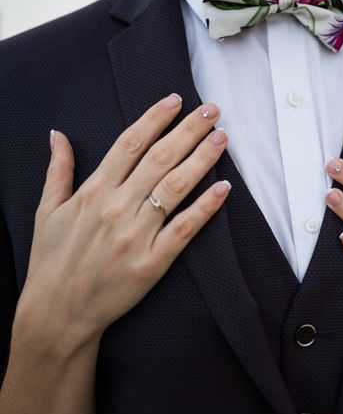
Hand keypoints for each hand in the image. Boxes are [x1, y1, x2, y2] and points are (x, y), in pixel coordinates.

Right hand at [16, 94, 229, 351]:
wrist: (57, 314)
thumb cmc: (52, 262)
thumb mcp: (46, 212)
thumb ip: (58, 171)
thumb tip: (57, 135)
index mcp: (93, 192)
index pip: (129, 144)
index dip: (155, 118)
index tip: (175, 99)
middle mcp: (116, 208)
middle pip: (159, 158)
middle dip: (188, 130)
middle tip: (212, 110)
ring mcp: (136, 235)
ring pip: (175, 187)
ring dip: (202, 159)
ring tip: (222, 137)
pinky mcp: (152, 262)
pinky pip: (184, 229)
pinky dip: (205, 207)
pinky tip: (224, 188)